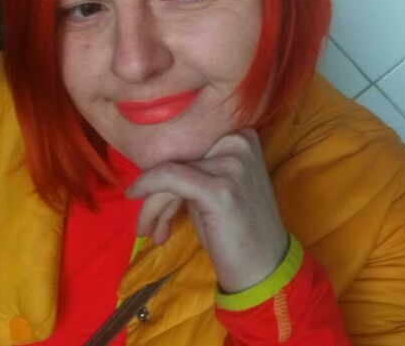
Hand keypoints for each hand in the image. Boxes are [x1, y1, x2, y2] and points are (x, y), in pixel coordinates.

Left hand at [126, 129, 288, 292]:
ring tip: (147, 231)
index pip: (189, 146)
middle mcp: (238, 141)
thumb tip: (151, 164)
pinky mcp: (219, 188)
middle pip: (179, 158)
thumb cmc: (236, 229)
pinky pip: (169, 179)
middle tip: (147, 224)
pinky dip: (147, 189)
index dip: (166, 173)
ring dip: (152, 205)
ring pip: (170, 172)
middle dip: (157, 192)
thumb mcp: (217, 186)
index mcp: (241, 134)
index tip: (158, 200)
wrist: (264, 269)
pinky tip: (140, 211)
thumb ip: (194, 168)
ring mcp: (231, 163)